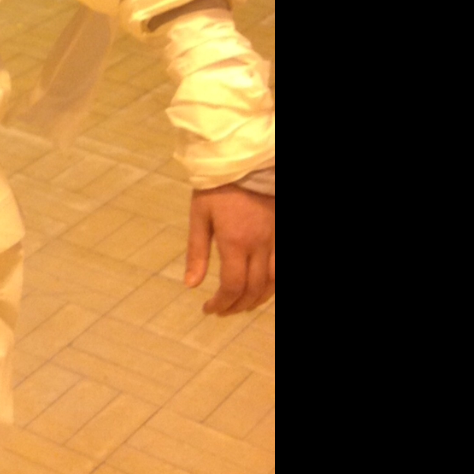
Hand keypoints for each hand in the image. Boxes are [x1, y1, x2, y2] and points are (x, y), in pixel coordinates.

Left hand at [185, 184, 274, 315]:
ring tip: (240, 305)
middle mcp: (260, 246)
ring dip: (257, 300)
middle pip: (254, 290)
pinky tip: (263, 289)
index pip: (233, 286)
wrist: (247, 162)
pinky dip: (273, 286)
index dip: (222, 304)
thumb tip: (191, 285)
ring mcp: (276, 241)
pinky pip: (282, 270)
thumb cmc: (217, 187)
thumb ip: (196, 252)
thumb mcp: (200, 216)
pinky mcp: (282, 235)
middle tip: (222, 311)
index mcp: (236, 242)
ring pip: (274, 284)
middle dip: (237, 306)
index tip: (208, 309)